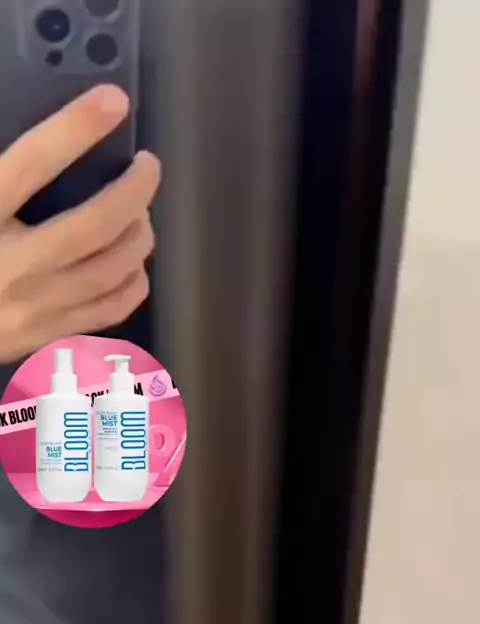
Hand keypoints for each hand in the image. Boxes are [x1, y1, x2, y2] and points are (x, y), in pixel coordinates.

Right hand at [0, 85, 160, 362]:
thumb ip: (0, 175)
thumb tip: (40, 147)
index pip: (31, 164)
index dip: (76, 129)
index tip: (114, 101)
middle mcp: (11, 266)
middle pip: (94, 225)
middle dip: (134, 190)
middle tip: (147, 166)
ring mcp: (33, 308)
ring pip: (112, 270)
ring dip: (139, 234)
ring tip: (140, 214)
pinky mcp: (47, 337)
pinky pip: (110, 310)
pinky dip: (133, 282)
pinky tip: (132, 263)